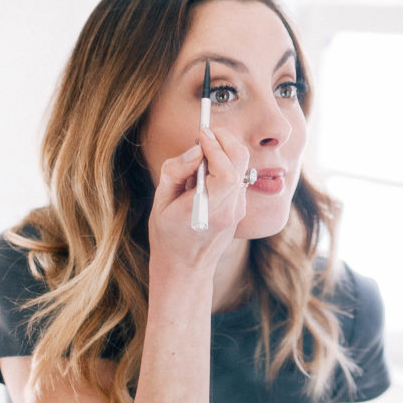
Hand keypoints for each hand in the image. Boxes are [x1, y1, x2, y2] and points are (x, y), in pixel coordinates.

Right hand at [148, 126, 250, 275]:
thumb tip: (196, 149)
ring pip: (242, 166)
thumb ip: (176, 172)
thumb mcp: (160, 202)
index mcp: (206, 209)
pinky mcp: (241, 208)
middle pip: (241, 161)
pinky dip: (226, 164)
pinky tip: (206, 173)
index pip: (225, 171)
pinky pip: (238, 176)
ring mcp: (238, 210)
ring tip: (201, 157)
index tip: (201, 134)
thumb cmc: (167, 234)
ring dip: (225, 151)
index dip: (216, 146)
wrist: (185, 268)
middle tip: (205, 136)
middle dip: (225, 140)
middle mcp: (229, 210)